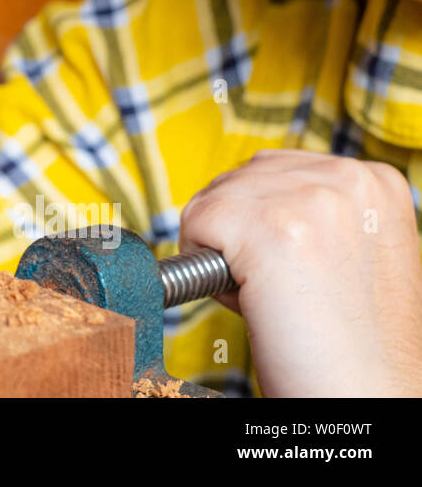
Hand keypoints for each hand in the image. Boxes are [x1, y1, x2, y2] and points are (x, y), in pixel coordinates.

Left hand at [179, 149, 421, 395]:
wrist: (365, 397)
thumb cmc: (349, 342)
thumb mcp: (349, 250)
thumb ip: (309, 210)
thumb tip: (240, 191)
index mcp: (373, 181)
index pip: (273, 170)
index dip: (262, 223)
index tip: (292, 268)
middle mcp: (346, 177)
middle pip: (237, 180)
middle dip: (239, 236)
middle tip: (283, 290)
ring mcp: (308, 197)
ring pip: (212, 201)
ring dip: (223, 254)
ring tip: (276, 298)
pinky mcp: (267, 227)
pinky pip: (193, 225)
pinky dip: (203, 270)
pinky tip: (254, 301)